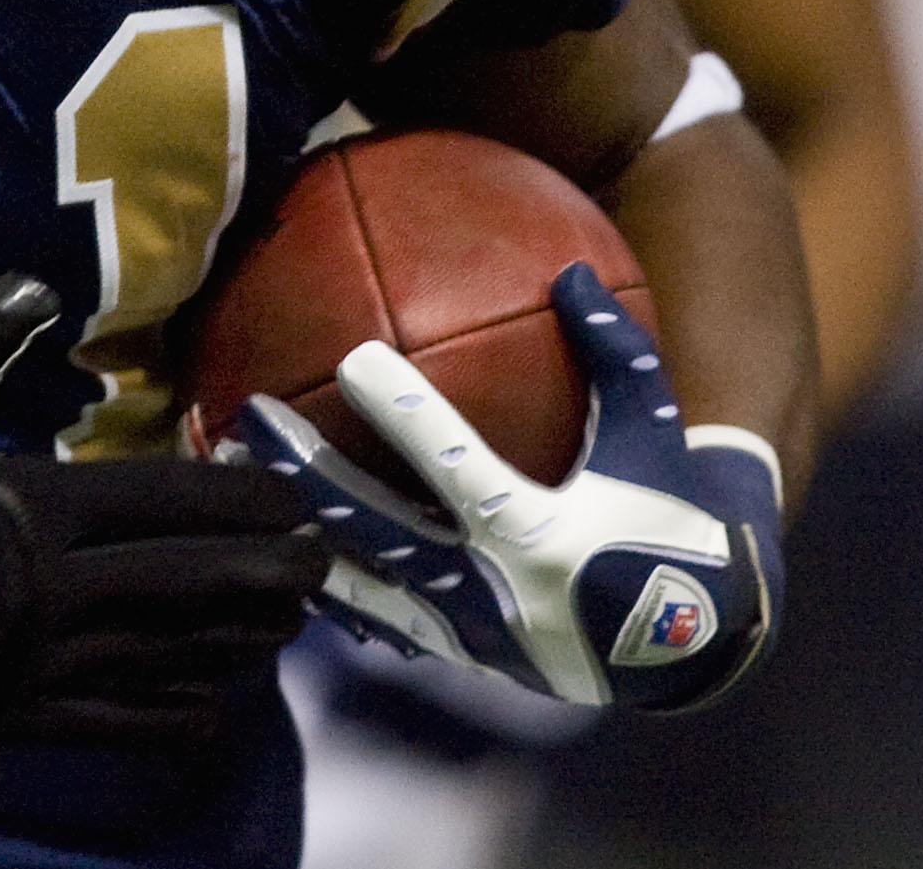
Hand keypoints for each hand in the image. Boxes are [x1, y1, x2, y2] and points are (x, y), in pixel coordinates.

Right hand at [0, 277, 327, 752]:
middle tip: (319, 567)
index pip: (169, 498)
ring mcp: (48, 657)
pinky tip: (211, 703)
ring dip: (238, 637)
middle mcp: (62, 583)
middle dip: (266, 573)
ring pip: (171, 650)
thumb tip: (21, 294)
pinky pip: (121, 717)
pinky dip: (175, 708)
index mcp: (34, 503)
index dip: (241, 501)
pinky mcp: (23, 713)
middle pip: (193, 578)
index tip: (292, 497)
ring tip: (284, 626)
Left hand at [224, 262, 782, 712]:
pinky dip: (319, 573)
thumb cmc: (671, 513)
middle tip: (249, 415)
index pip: (460, 469)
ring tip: (227, 476)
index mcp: (541, 537)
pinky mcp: (452, 654)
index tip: (354, 358)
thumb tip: (574, 269)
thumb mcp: (655, 432)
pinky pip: (371, 613)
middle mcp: (494, 593)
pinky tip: (265, 526)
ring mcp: (466, 633)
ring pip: (356, 582)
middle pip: (376, 532)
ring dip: (290, 529)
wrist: (696, 641)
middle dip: (307, 475)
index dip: (407, 416)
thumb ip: (616, 351)